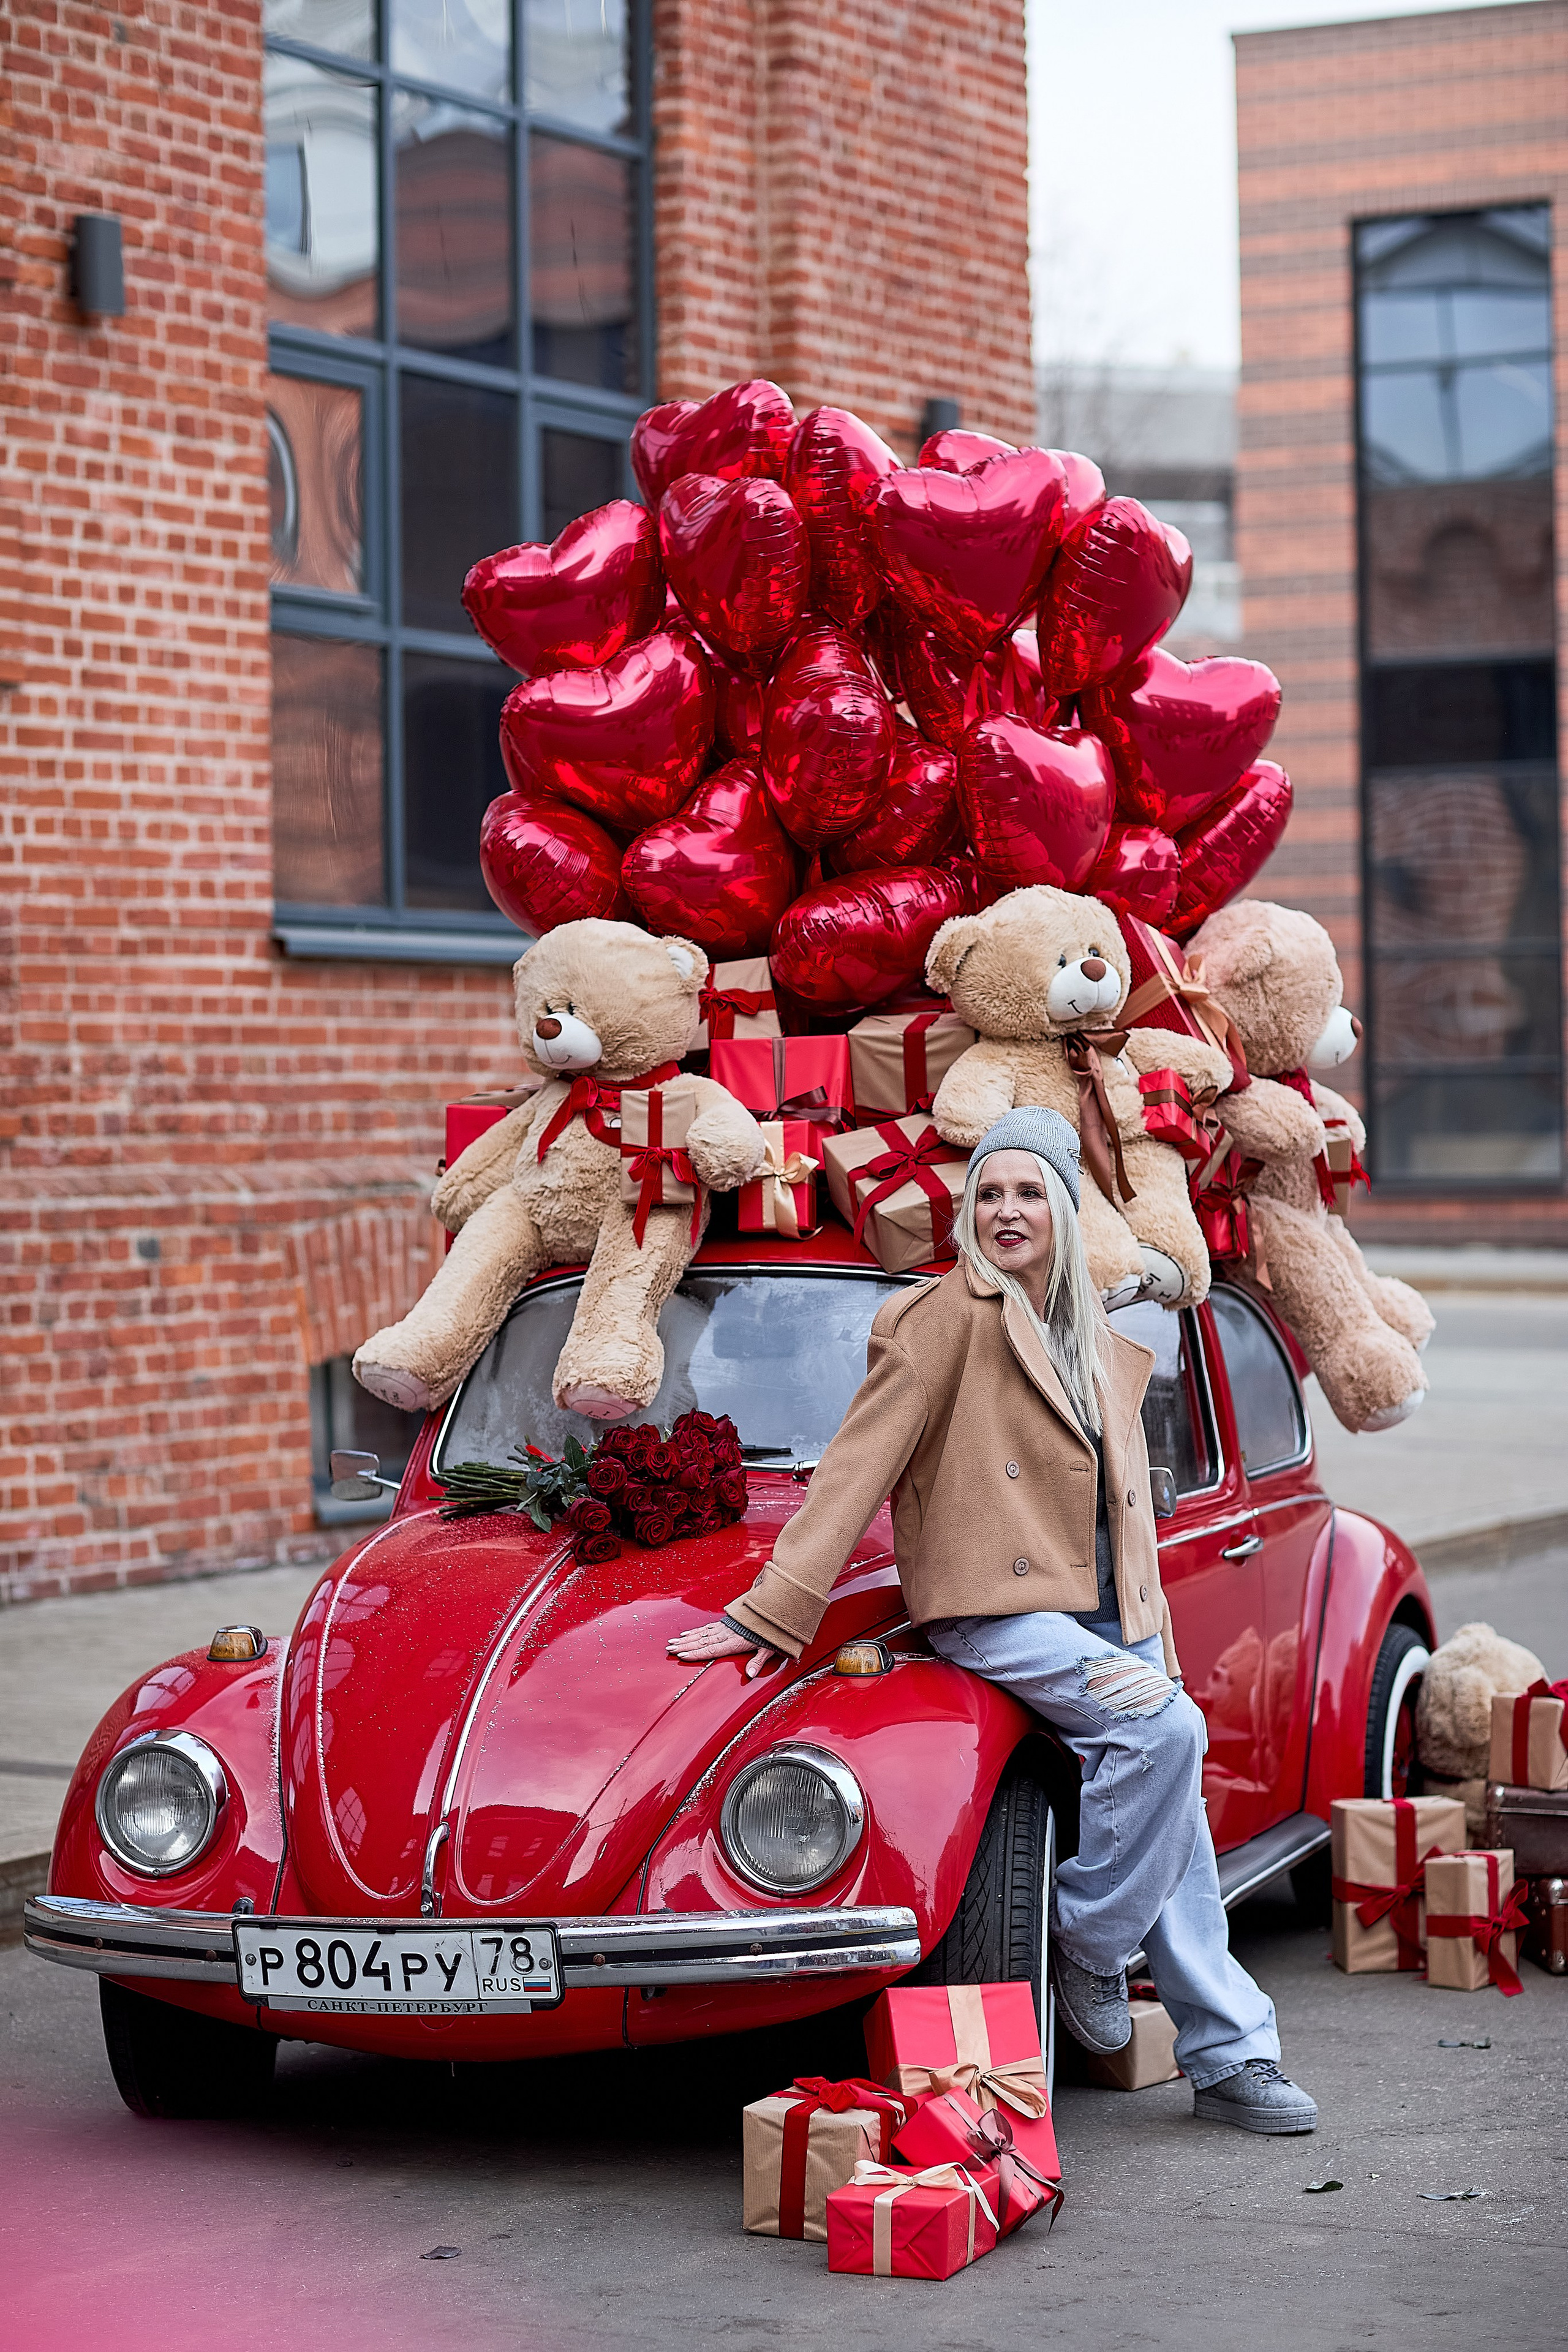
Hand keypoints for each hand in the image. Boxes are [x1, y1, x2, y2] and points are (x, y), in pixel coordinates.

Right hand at [666, 1621, 783, 1678]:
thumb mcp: (767, 1649)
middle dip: (685, 1646)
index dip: (697, 1654)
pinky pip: (706, 1628)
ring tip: (672, 1643)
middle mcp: (726, 1634)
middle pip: (702, 1642)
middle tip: (670, 1650)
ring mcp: (723, 1628)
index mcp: (735, 1642)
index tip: (683, 1656)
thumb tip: (750, 1674)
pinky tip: (685, 1634)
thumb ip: (758, 1662)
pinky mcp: (723, 1623)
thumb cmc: (768, 1633)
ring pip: (701, 1634)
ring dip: (685, 1639)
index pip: (712, 1650)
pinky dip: (694, 1631)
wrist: (769, 1610)